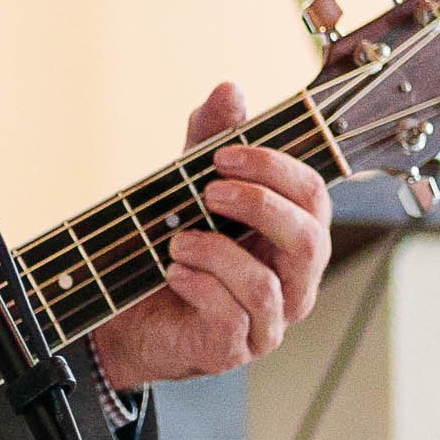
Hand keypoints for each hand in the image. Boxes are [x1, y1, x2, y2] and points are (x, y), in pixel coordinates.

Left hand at [90, 81, 332, 392]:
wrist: (126, 314)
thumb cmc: (174, 248)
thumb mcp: (188, 184)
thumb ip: (210, 140)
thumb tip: (230, 90)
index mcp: (292, 237)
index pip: (314, 197)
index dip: (276, 168)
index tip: (224, 153)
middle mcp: (292, 282)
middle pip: (311, 241)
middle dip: (259, 205)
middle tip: (209, 189)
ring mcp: (266, 322)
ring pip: (267, 286)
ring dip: (216, 252)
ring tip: (178, 240)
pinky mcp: (233, 349)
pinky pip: (230, 318)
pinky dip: (198, 286)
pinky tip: (174, 271)